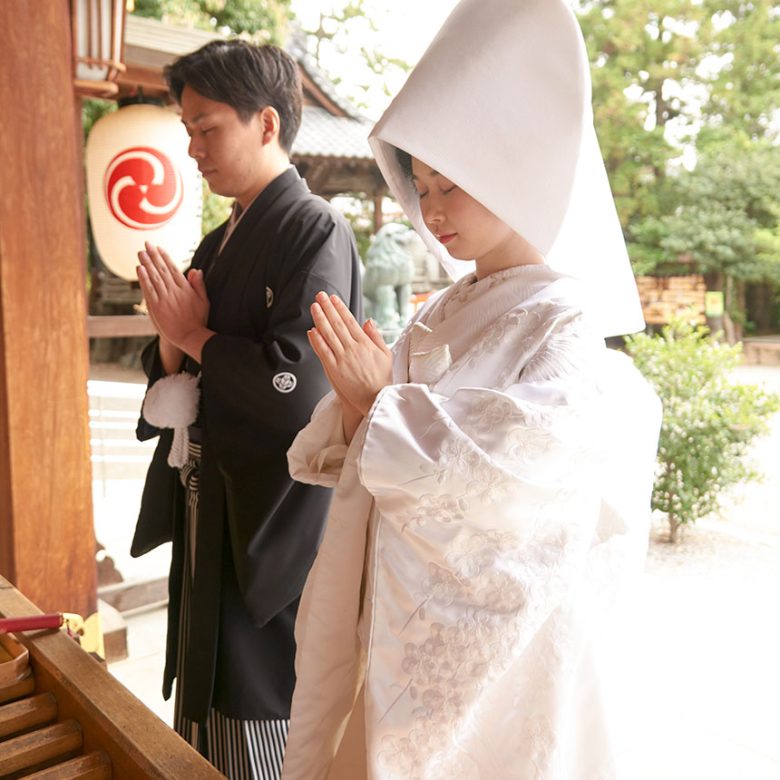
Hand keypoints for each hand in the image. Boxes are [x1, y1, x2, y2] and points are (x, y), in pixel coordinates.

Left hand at [137, 242, 212, 361]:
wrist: (190, 336)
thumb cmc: (198, 320)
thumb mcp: (204, 301)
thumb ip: (199, 285)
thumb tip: (196, 270)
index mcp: (186, 288)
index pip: (174, 269)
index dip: (165, 257)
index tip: (159, 248)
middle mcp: (174, 290)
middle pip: (162, 269)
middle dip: (154, 255)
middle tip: (146, 244)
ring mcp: (164, 298)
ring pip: (154, 277)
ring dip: (147, 263)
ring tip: (141, 252)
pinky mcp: (156, 306)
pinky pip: (148, 289)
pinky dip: (143, 278)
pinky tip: (139, 268)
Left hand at [308, 292, 391, 416]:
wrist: (375, 399)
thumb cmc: (381, 379)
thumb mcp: (386, 354)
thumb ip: (376, 336)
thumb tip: (368, 321)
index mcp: (365, 343)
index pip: (350, 320)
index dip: (340, 308)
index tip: (333, 299)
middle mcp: (353, 348)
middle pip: (337, 323)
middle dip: (327, 308)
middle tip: (320, 296)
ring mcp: (342, 358)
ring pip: (328, 334)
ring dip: (320, 319)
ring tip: (314, 307)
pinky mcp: (334, 369)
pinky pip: (323, 351)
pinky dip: (317, 340)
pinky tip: (312, 330)